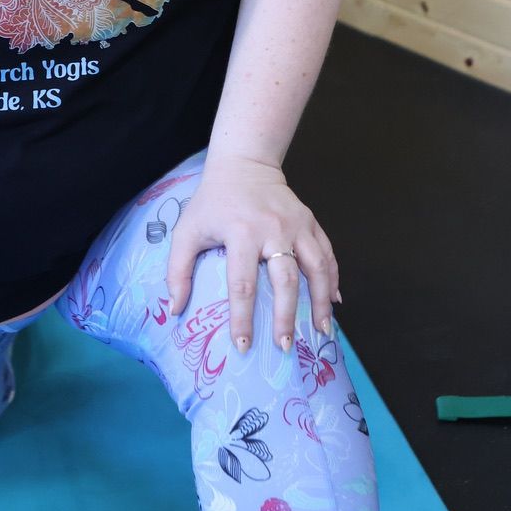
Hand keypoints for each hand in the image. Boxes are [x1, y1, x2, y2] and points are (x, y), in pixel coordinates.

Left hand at [167, 156, 341, 353]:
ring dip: (321, 301)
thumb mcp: (187, 230)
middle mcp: (273, 230)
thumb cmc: (213, 201)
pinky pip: (328, 254)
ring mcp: (297, 225)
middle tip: (285, 347)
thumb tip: (175, 309)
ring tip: (321, 330)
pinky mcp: (310, 222)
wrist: (245, 163)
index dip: (243, 317)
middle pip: (286, 280)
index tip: (243, 344)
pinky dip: (334, 279)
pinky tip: (335, 302)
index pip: (243, 284)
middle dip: (286, 317)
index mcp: (241, 233)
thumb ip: (177, 270)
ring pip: (316, 268)